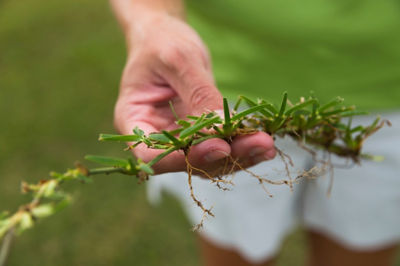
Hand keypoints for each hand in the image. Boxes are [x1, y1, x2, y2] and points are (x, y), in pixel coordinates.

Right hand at [114, 13, 275, 174]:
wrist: (166, 37)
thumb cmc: (161, 42)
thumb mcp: (178, 59)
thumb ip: (198, 93)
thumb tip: (220, 126)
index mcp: (134, 119)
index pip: (151, 153)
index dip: (182, 158)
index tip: (218, 147)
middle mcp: (155, 135)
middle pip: (185, 161)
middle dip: (223, 156)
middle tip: (259, 144)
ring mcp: (177, 137)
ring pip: (207, 160)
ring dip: (238, 155)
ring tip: (267, 144)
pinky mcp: (198, 133)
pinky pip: (218, 147)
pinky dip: (241, 147)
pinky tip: (263, 142)